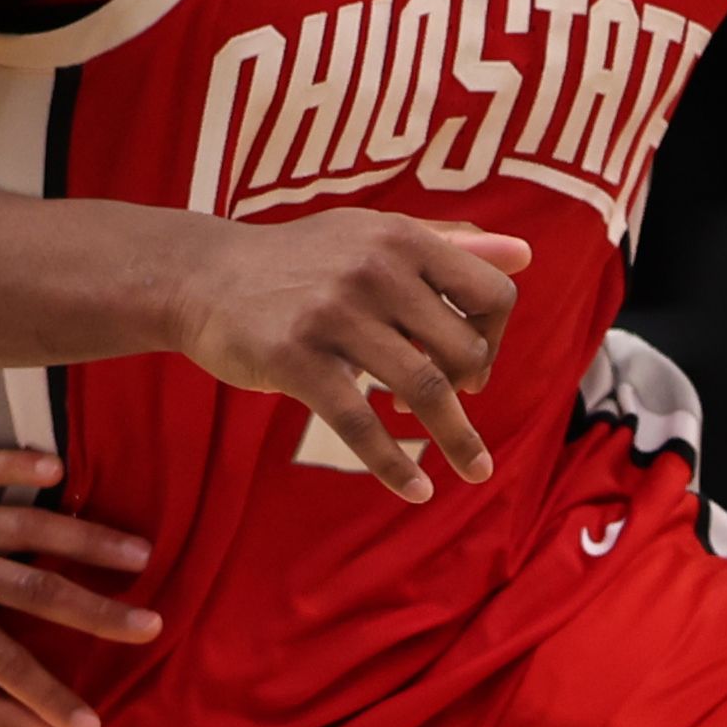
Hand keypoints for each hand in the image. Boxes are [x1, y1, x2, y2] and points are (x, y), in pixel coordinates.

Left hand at [0, 444, 160, 726]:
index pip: (7, 663)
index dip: (51, 697)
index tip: (92, 724)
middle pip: (34, 587)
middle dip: (97, 612)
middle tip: (151, 625)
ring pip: (27, 525)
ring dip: (87, 539)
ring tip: (141, 554)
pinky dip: (19, 463)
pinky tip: (59, 468)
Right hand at [169, 209, 530, 501]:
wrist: (203, 277)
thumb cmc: (297, 260)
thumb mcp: (371, 235)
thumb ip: (447, 244)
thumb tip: (524, 255)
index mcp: (401, 238)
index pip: (491, 294)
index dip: (494, 336)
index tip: (471, 360)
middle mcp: (373, 270)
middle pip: (462, 348)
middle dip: (471, 387)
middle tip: (450, 401)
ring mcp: (333, 315)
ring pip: (421, 389)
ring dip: (456, 439)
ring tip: (476, 471)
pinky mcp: (295, 359)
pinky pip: (359, 422)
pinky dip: (393, 464)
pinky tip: (415, 491)